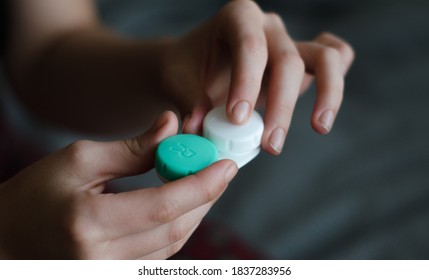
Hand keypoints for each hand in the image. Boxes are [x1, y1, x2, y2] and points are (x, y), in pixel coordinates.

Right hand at [0, 111, 237, 258]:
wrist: (9, 239)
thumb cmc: (36, 194)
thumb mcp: (79, 160)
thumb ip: (132, 148)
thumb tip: (172, 126)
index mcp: (88, 223)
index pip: (162, 206)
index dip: (201, 185)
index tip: (225, 166)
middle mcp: (100, 259)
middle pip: (175, 228)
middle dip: (205, 197)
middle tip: (220, 170)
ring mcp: (108, 275)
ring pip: (172, 244)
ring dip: (195, 212)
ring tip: (204, 183)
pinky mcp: (114, 277)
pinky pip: (160, 255)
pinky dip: (177, 228)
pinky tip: (183, 206)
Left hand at [161, 0, 353, 153]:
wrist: (195, 66)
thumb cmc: (186, 69)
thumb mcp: (178, 80)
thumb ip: (189, 101)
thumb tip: (199, 128)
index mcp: (237, 18)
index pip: (250, 47)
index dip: (247, 83)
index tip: (237, 120)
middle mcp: (268, 25)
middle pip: (288, 60)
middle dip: (281, 106)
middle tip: (269, 144)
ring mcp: (289, 41)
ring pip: (326, 57)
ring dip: (327, 94)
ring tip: (319, 128)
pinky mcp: (303, 60)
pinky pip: (338, 56)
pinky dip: (337, 78)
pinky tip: (326, 107)